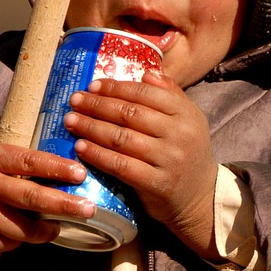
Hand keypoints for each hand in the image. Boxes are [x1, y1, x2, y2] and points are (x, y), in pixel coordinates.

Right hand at [0, 143, 92, 270]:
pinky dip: (16, 240)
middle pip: (32, 196)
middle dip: (64, 204)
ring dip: (44, 230)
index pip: (29, 160)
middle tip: (89, 209)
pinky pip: (9, 242)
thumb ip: (10, 162)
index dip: (57, 167)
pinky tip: (11, 232)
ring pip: (24, 226)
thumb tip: (57, 165)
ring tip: (54, 228)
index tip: (80, 173)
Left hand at [64, 71, 221, 259]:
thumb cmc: (187, 152)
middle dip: (97, 105)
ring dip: (91, 127)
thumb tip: (147, 73)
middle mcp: (179, 134)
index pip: (144, 93)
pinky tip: (80, 147)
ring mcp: (168, 159)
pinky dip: (97, 155)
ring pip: (121, 138)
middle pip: (129, 113)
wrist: (200, 196)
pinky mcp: (156, 183)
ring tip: (70, 121)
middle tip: (74, 100)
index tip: (92, 85)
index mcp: (186, 113)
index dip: (115, 87)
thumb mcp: (189, 119)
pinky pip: (120, 165)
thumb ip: (170, 94)